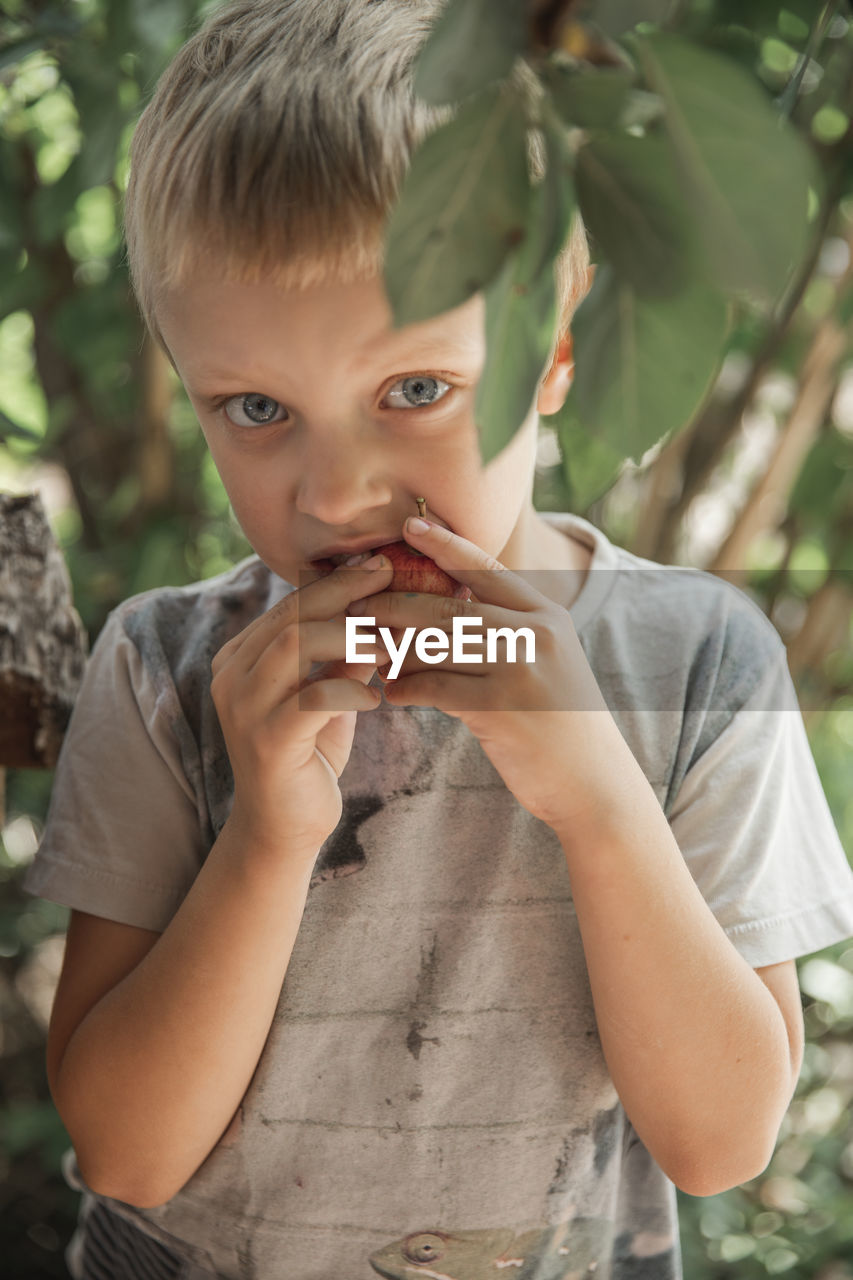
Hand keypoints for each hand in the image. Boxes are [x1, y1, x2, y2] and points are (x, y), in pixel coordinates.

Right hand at [210, 558, 393, 854]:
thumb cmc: (308, 754)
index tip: (379, 565)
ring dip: (351, 636)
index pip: (289, 605)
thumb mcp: (326, 694)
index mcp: (241, 657)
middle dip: (345, 593)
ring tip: (391, 643)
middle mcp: (233, 676)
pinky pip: (313, 697)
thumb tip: (379, 606)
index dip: (336, 582)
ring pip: (296, 645)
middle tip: (390, 579)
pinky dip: (350, 690)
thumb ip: (341, 654)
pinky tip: (376, 699)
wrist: (284, 828)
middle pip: (292, 616)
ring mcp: (244, 708)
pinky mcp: (267, 741)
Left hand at [351, 519, 615, 829]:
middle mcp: (536, 633)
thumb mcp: (544, 661)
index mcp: (547, 614)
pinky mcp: (502, 707)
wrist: (593, 781)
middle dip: (396, 605)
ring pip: (436, 646)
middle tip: (357, 607)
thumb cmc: (558, 721)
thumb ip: (504, 629)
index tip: (407, 526)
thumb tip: (436, 607)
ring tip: (370, 653)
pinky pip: (435, 686)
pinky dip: (406, 688)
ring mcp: (520, 668)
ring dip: (395, 651)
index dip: (444, 545)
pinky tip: (390, 693)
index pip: (486, 567)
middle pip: (448, 607)